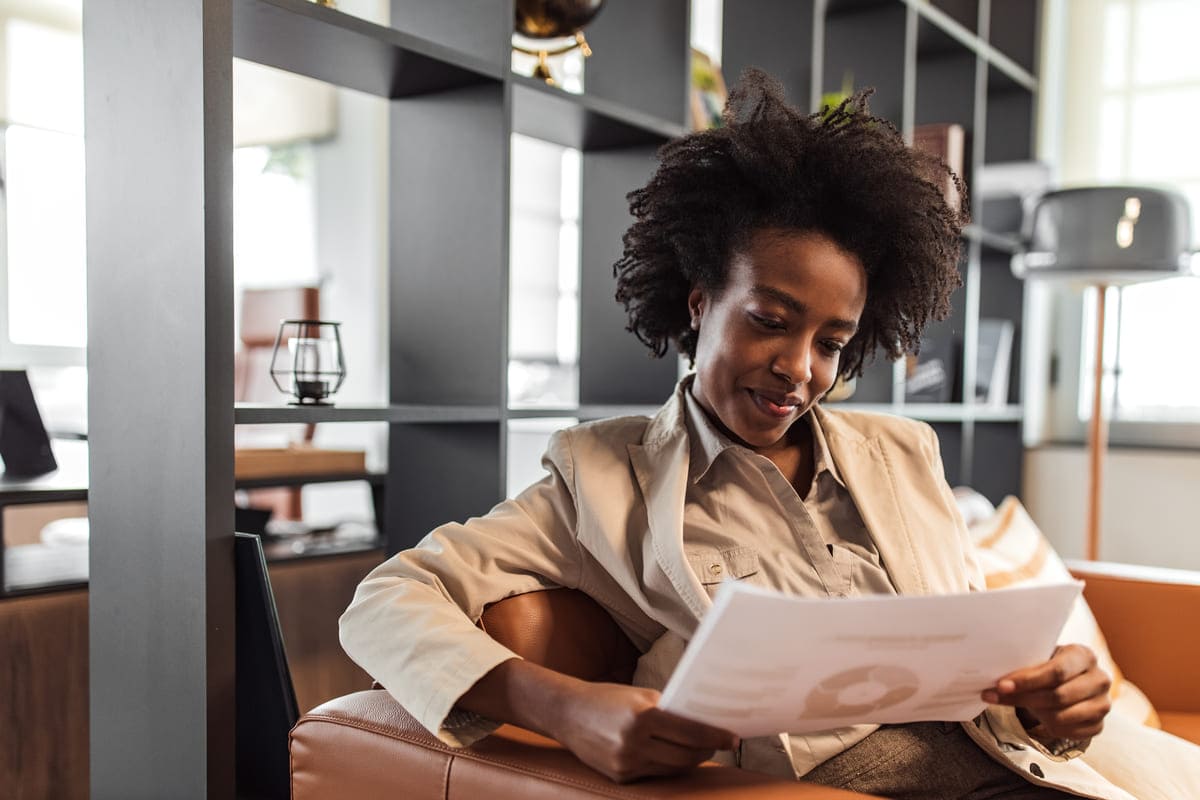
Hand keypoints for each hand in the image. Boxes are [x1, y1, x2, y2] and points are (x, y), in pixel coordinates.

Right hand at [550, 681, 738, 782]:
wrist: (567, 712)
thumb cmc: (607, 698)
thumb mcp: (640, 696)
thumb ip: (669, 710)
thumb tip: (702, 722)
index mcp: (642, 717)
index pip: (691, 732)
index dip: (716, 737)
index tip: (734, 738)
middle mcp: (634, 743)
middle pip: (685, 755)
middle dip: (707, 750)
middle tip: (720, 744)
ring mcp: (626, 764)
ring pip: (672, 768)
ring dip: (690, 760)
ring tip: (701, 750)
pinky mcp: (620, 777)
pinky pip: (654, 774)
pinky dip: (668, 765)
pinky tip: (675, 756)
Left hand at [982, 644, 1111, 739]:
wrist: (1071, 682)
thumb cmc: (1050, 667)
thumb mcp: (1042, 658)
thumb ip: (1027, 665)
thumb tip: (997, 680)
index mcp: (1084, 655)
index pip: (1056, 671)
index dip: (1027, 680)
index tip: (1001, 685)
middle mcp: (1100, 679)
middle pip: (1058, 695)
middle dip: (1023, 698)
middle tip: (995, 697)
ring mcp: (1102, 704)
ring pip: (1061, 716)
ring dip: (1034, 713)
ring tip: (1019, 705)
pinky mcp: (1098, 725)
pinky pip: (1066, 732)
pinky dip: (1046, 727)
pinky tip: (1038, 717)